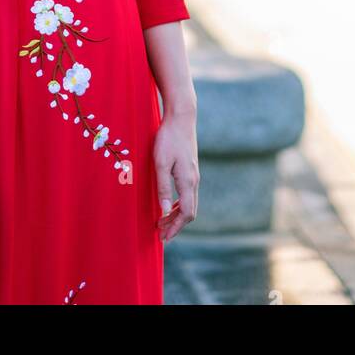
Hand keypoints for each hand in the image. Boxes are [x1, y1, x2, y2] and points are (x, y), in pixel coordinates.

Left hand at [153, 112, 198, 241]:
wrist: (181, 117)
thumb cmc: (168, 138)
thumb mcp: (160, 162)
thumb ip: (162, 187)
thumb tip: (162, 211)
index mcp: (188, 182)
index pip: (186, 214)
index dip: (175, 227)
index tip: (163, 237)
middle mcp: (194, 181)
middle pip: (189, 211)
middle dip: (175, 225)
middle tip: (160, 234)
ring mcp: (194, 174)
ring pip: (189, 203)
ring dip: (176, 215)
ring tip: (162, 222)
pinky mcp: (191, 169)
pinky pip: (188, 194)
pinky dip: (179, 204)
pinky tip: (168, 204)